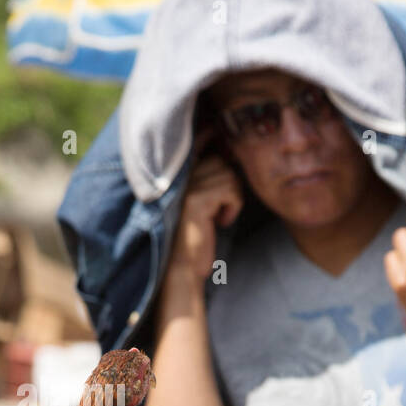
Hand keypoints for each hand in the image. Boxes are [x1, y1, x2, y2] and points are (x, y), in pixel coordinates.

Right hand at [164, 131, 243, 308]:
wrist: (182, 270)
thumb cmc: (195, 239)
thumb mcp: (201, 202)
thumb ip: (209, 175)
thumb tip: (228, 148)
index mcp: (173, 173)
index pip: (196, 139)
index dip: (210, 135)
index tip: (219, 135)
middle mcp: (173, 175)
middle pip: (220, 161)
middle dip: (229, 184)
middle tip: (219, 208)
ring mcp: (183, 186)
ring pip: (228, 175)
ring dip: (232, 198)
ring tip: (217, 217)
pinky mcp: (195, 200)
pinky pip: (231, 190)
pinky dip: (233, 207)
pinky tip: (219, 222)